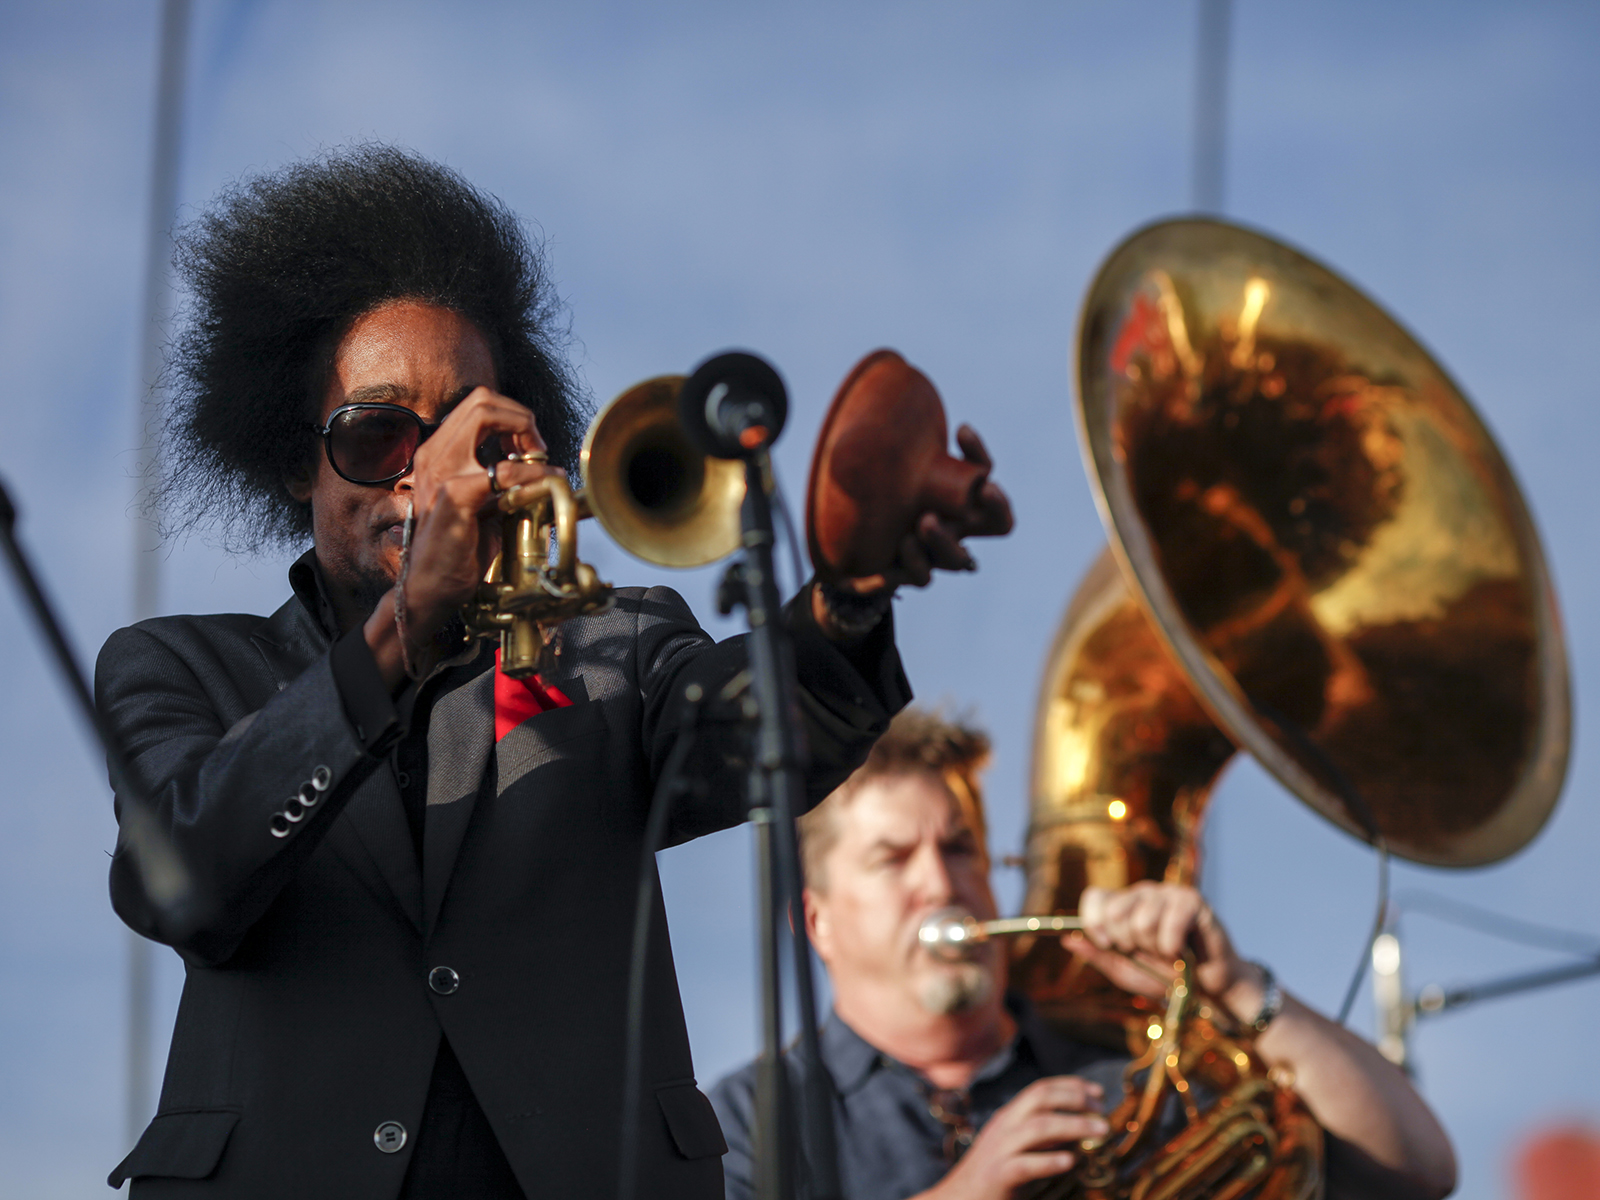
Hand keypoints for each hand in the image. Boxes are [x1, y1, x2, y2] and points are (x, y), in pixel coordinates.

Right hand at [399, 387, 559, 638]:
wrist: (430, 586)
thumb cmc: (456, 549)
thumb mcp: (479, 502)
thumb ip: (496, 476)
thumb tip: (533, 460)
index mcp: (437, 453)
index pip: (476, 405)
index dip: (511, 415)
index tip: (531, 444)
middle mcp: (434, 454)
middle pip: (482, 399)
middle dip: (520, 416)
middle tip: (537, 446)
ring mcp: (441, 471)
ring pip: (487, 417)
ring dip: (525, 434)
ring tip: (542, 460)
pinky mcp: (455, 494)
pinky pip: (504, 470)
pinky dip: (533, 472)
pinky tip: (548, 482)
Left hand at [844, 425, 1015, 591]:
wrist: (845, 548)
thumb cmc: (870, 499)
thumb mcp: (873, 471)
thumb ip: (880, 448)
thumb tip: (867, 412)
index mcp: (953, 498)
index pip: (983, 474)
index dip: (979, 455)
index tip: (961, 430)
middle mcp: (954, 527)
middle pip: (999, 523)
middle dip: (997, 505)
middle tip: (982, 488)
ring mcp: (935, 554)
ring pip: (959, 558)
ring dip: (945, 539)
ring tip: (923, 521)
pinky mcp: (910, 575)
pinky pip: (923, 577)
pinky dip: (914, 563)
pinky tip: (901, 546)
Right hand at [916, 1076, 1108, 1199]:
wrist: (957, 1198)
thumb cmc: (994, 1174)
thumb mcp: (1018, 1146)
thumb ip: (1043, 1136)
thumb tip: (1079, 1128)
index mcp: (1010, 1116)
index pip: (1041, 1088)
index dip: (1072, 1085)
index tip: (1098, 1092)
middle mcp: (1005, 1125)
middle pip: (1040, 1097)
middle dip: (1075, 1098)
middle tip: (1102, 1110)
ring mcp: (1000, 1149)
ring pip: (1038, 1127)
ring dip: (1074, 1125)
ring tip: (1101, 1132)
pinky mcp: (998, 1175)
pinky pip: (1025, 1164)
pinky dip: (1049, 1161)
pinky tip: (1070, 1162)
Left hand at [1066, 883, 1261, 1019]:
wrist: (1205, 990)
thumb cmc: (1163, 976)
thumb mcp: (1123, 970)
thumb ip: (1097, 954)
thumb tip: (1067, 940)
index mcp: (1123, 903)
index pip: (1094, 897)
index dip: (1095, 923)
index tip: (1109, 945)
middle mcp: (1143, 892)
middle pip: (1115, 911)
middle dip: (1127, 942)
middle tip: (1146, 952)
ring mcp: (1168, 893)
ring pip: (1142, 920)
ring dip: (1154, 948)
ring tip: (1167, 953)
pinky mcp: (1192, 901)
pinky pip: (1170, 924)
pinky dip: (1172, 947)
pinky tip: (1181, 951)